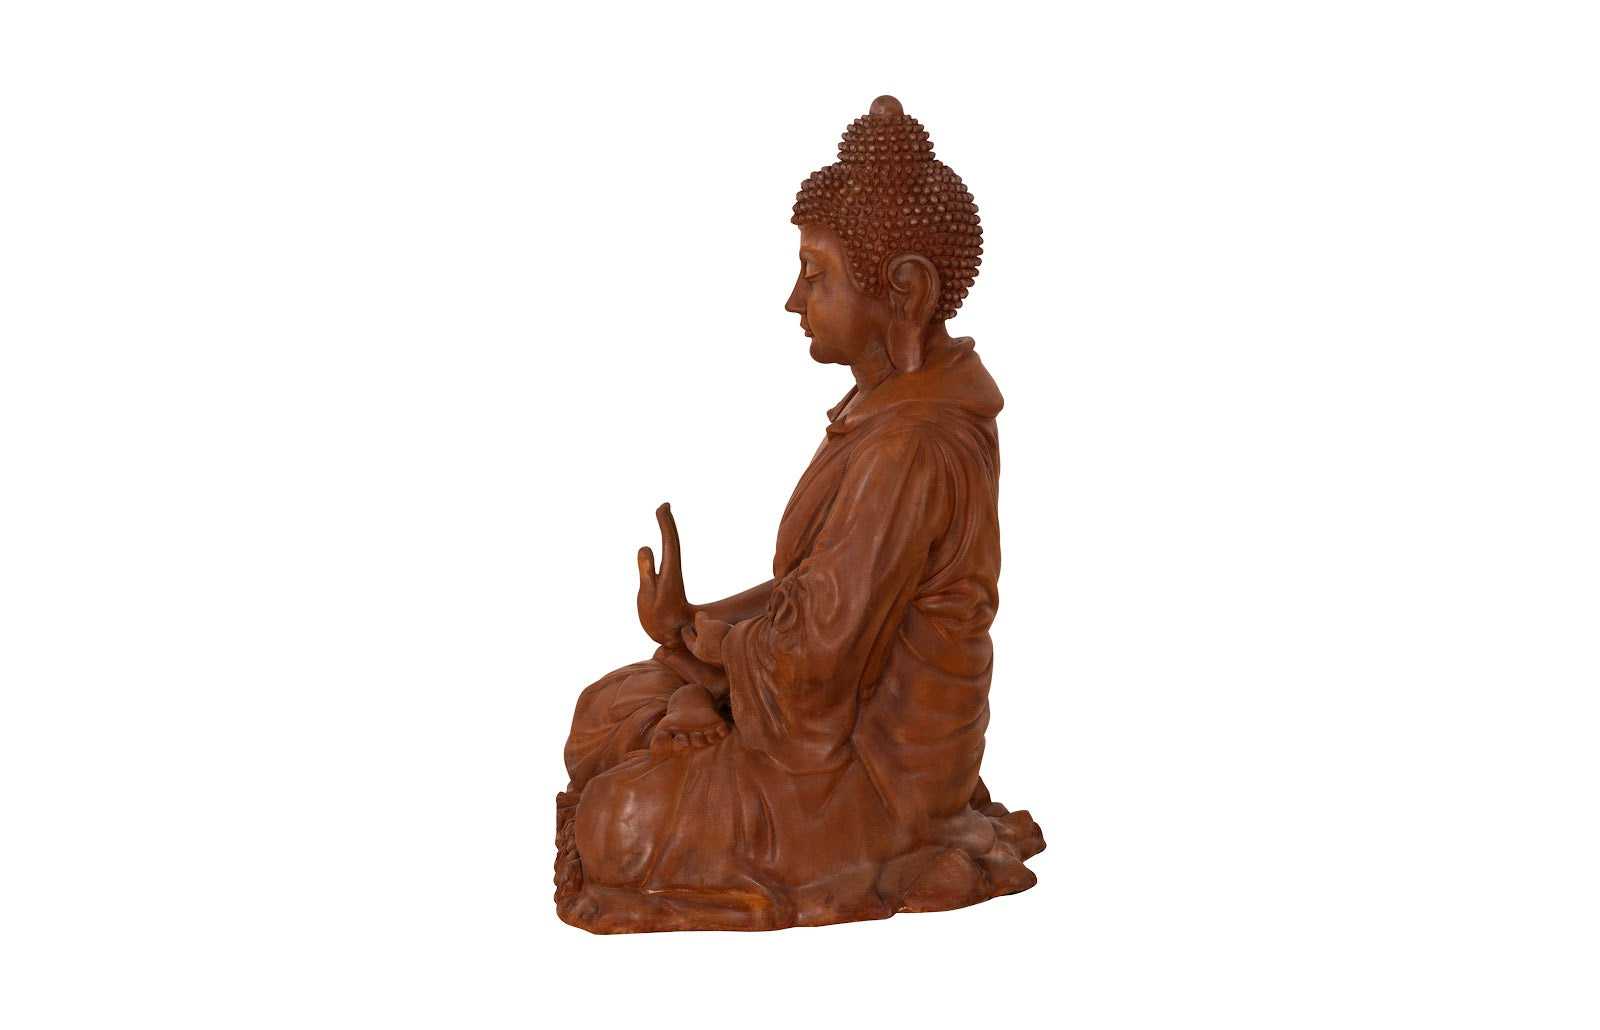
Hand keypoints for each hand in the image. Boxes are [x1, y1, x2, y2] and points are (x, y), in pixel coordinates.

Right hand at [636, 503, 694, 646]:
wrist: (674, 637)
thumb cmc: (660, 620)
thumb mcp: (649, 597)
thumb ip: (646, 572)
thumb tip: (645, 547)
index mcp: (669, 572)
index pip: (669, 542)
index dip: (666, 524)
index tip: (663, 507)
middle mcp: (671, 570)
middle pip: (672, 541)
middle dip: (668, 522)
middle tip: (664, 506)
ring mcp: (669, 576)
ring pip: (670, 548)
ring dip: (667, 531)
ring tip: (664, 515)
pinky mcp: (666, 582)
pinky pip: (666, 557)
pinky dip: (664, 544)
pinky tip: (661, 545)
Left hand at [680, 610, 730, 665]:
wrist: (741, 651)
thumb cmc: (718, 638)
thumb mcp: (704, 624)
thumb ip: (699, 619)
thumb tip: (700, 615)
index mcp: (697, 649)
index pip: (688, 639)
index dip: (686, 632)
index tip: (684, 628)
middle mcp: (708, 656)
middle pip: (701, 643)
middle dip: (700, 635)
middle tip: (699, 627)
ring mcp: (721, 656)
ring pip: (714, 644)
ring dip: (713, 636)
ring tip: (715, 627)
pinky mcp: (733, 655)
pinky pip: (725, 644)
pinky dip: (724, 638)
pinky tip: (728, 632)